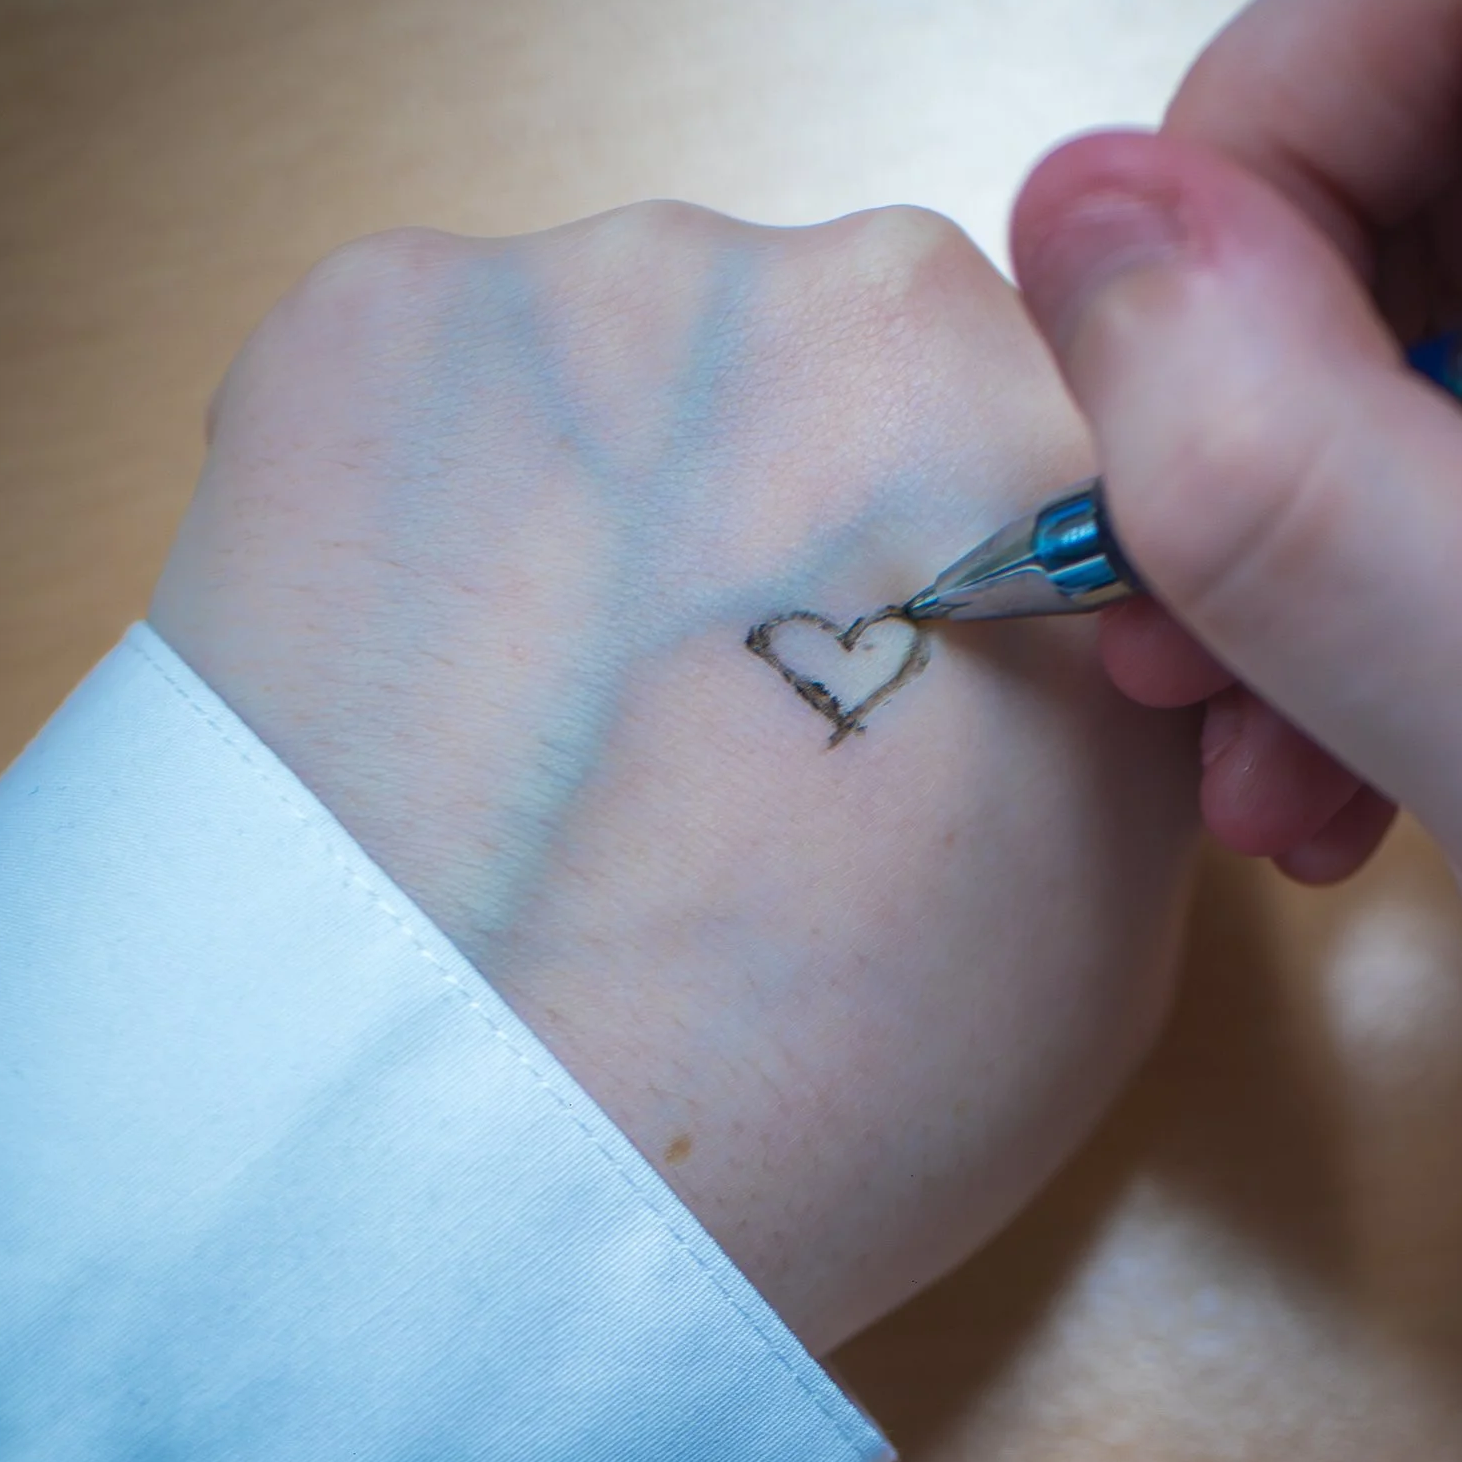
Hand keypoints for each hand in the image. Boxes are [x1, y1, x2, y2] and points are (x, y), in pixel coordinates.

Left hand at [152, 202, 1198, 1351]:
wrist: (464, 1177)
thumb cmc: (824, 1093)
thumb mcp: (1116, 907)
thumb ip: (1107, 682)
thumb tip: (1035, 619)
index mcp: (1040, 418)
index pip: (1052, 421)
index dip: (982, 566)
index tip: (920, 692)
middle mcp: (815, 285)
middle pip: (837, 360)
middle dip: (797, 506)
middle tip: (729, 733)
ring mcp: (568, 290)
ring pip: (629, 366)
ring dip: (615, 500)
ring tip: (556, 738)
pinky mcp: (344, 331)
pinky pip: (437, 385)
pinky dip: (436, 507)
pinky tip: (424, 688)